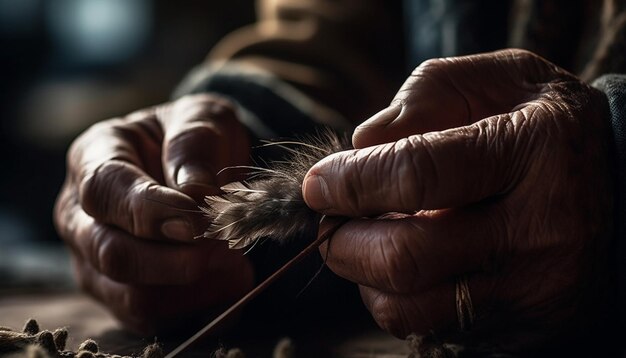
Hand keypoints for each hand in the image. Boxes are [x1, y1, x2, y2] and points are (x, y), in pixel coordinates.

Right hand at [54, 94, 254, 333]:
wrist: (202, 163)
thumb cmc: (196, 137)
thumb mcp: (202, 119)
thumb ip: (195, 145)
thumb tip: (195, 193)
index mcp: (93, 159)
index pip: (104, 191)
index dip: (150, 209)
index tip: (199, 217)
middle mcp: (81, 215)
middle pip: (111, 253)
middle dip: (175, 258)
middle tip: (225, 243)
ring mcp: (96, 261)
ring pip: (132, 295)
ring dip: (193, 286)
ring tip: (236, 260)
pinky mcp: (122, 294)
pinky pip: (155, 319)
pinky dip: (200, 306)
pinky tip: (232, 280)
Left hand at [303, 49, 613, 349]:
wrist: (619, 184)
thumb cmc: (541, 123)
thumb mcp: (498, 79)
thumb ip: (424, 99)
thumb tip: (358, 147)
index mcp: (530, 152)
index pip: (417, 175)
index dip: (351, 183)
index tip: (318, 184)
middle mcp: (537, 231)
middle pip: (405, 257)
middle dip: (344, 242)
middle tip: (333, 221)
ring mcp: (532, 290)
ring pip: (411, 308)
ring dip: (365, 277)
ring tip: (371, 242)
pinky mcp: (524, 326)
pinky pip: (432, 328)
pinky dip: (398, 298)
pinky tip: (409, 266)